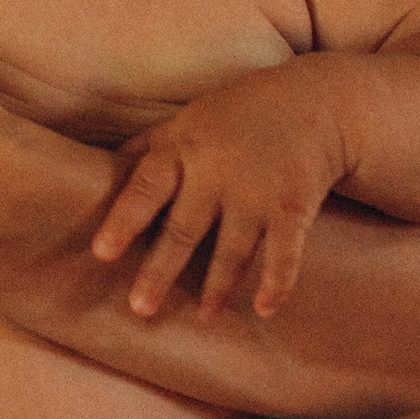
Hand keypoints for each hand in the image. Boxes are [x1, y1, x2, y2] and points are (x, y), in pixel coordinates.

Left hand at [90, 71, 353, 322]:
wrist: (317, 101)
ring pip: (231, 249)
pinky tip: (264, 309)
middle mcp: (217, 171)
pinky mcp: (294, 206)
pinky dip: (277, 282)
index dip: (124, 219)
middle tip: (140, 308)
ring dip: (217, 288)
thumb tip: (102, 166)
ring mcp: (257, 191)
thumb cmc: (241, 113)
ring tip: (202, 317)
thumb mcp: (190, 119)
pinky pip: (284, 252)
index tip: (103, 252)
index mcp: (184, 148)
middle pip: (184, 228)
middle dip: (161, 270)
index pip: (147, 186)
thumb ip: (150, 145)